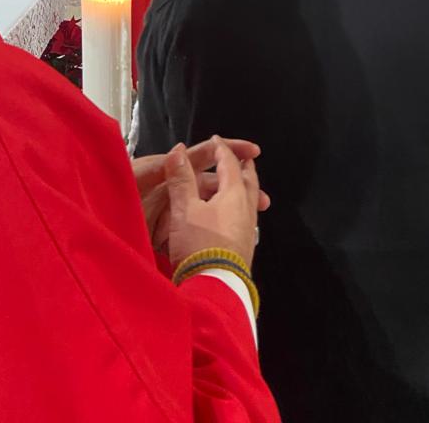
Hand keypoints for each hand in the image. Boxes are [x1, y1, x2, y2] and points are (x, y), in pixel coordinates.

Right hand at [133, 137, 268, 251]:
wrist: (215, 287)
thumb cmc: (200, 245)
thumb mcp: (184, 209)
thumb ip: (181, 179)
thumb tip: (178, 151)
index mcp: (233, 193)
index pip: (229, 163)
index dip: (220, 149)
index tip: (215, 141)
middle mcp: (246, 207)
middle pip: (247, 179)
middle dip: (242, 165)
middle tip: (239, 157)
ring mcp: (248, 227)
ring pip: (249, 198)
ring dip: (244, 186)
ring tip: (238, 183)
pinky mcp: (244, 245)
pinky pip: (246, 216)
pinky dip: (241, 205)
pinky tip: (233, 214)